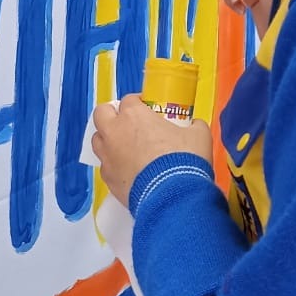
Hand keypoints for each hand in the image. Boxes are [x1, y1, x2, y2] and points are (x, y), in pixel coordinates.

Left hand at [91, 96, 213, 207]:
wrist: (173, 196)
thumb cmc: (183, 161)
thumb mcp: (198, 136)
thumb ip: (194, 126)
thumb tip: (195, 126)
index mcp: (134, 115)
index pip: (129, 99)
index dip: (138, 103)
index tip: (147, 109)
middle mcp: (115, 132)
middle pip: (102, 113)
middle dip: (112, 115)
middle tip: (128, 122)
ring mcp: (108, 156)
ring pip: (97, 140)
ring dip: (108, 139)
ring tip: (125, 146)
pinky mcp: (108, 179)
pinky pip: (105, 166)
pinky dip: (113, 165)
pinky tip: (128, 170)